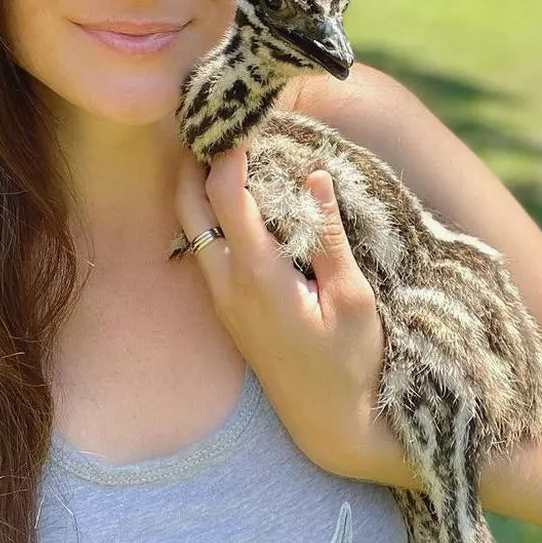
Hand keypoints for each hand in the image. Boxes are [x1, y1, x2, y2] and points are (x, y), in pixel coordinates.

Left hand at [174, 145, 388, 477]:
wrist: (328, 423)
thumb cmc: (350, 363)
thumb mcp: (353, 298)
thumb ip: (329, 236)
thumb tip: (315, 177)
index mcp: (259, 277)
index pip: (229, 198)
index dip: (228, 154)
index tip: (238, 119)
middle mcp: (227, 285)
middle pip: (188, 208)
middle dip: (191, 161)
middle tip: (213, 124)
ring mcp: (222, 299)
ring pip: (190, 227)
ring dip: (197, 186)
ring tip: (221, 151)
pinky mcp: (228, 310)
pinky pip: (204, 248)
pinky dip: (209, 213)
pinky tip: (234, 200)